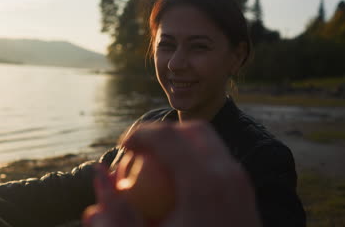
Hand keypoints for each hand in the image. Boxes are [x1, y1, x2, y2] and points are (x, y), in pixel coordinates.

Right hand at [83, 121, 261, 226]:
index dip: (140, 133)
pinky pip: (217, 160)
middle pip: (194, 130)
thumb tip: (99, 172)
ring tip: (154, 165)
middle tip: (139, 151)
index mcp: (206, 184)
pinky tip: (175, 182)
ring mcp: (242, 181)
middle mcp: (229, 174)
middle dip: (163, 132)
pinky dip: (194, 159)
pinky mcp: (245, 191)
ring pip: (208, 143)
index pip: (169, 137)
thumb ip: (118, 214)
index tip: (123, 146)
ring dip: (180, 144)